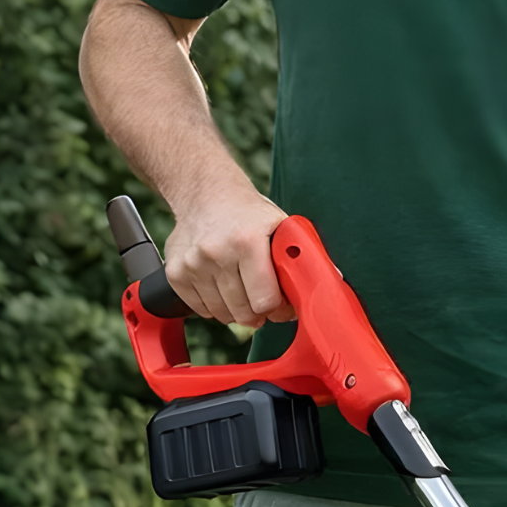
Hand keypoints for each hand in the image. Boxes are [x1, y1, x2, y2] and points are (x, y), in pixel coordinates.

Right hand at [163, 184, 291, 328]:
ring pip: (223, 315)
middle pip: (244, 313)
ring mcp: (192, 263)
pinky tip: (221, 286)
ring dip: (237, 310)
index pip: (264, 302)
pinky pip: (201, 310)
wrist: (204, 191)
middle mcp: (215, 252)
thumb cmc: (249, 214)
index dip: (278, 309)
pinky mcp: (175, 272)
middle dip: (259, 313)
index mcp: (246, 242)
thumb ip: (301, 256)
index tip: (281, 304)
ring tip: (242, 289)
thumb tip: (332, 282)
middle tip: (262, 299)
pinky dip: (214, 306)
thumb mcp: (281, 226)